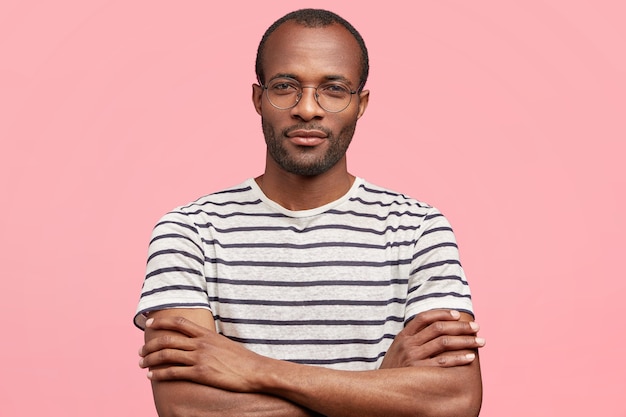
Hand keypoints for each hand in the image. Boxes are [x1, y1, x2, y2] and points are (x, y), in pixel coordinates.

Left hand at [139, 316, 264, 392]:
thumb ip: (208, 341)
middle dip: (150, 345)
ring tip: (142, 364)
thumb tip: (198, 342)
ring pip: (167, 355)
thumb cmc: (241, 359)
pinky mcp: (200, 373)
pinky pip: (173, 372)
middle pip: (168, 339)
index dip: (162, 322)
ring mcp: (200, 358)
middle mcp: (200, 343)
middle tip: (141, 351)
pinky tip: (151, 376)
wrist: (255, 371)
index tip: (150, 323)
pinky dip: (159, 374)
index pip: (179, 323)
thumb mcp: (223, 343)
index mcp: (206, 334)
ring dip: (150, 359)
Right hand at [380, 310, 484, 368]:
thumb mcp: (397, 350)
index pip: (424, 317)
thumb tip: (437, 329)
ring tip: (480, 341)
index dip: (442, 313)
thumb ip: (413, 339)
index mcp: (403, 336)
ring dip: (465, 340)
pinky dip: (458, 358)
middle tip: (476, 327)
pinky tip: (470, 357)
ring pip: (444, 342)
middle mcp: (408, 344)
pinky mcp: (419, 372)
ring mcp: (413, 358)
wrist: (380, 390)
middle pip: (438, 328)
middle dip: (460, 326)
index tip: (457, 314)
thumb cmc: (394, 370)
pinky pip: (443, 362)